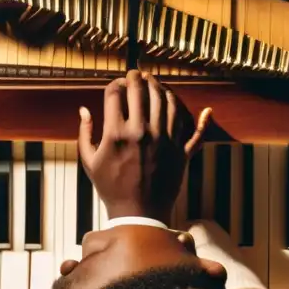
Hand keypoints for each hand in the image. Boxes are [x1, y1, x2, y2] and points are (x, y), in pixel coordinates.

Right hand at [78, 70, 210, 224]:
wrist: (137, 214)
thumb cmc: (111, 187)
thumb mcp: (90, 161)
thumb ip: (85, 132)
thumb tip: (84, 110)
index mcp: (116, 133)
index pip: (116, 93)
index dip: (115, 83)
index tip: (116, 84)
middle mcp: (142, 132)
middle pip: (141, 90)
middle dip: (137, 78)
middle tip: (136, 75)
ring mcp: (163, 140)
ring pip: (166, 101)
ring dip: (160, 87)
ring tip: (155, 84)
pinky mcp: (179, 151)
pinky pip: (191, 127)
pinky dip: (198, 117)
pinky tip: (204, 109)